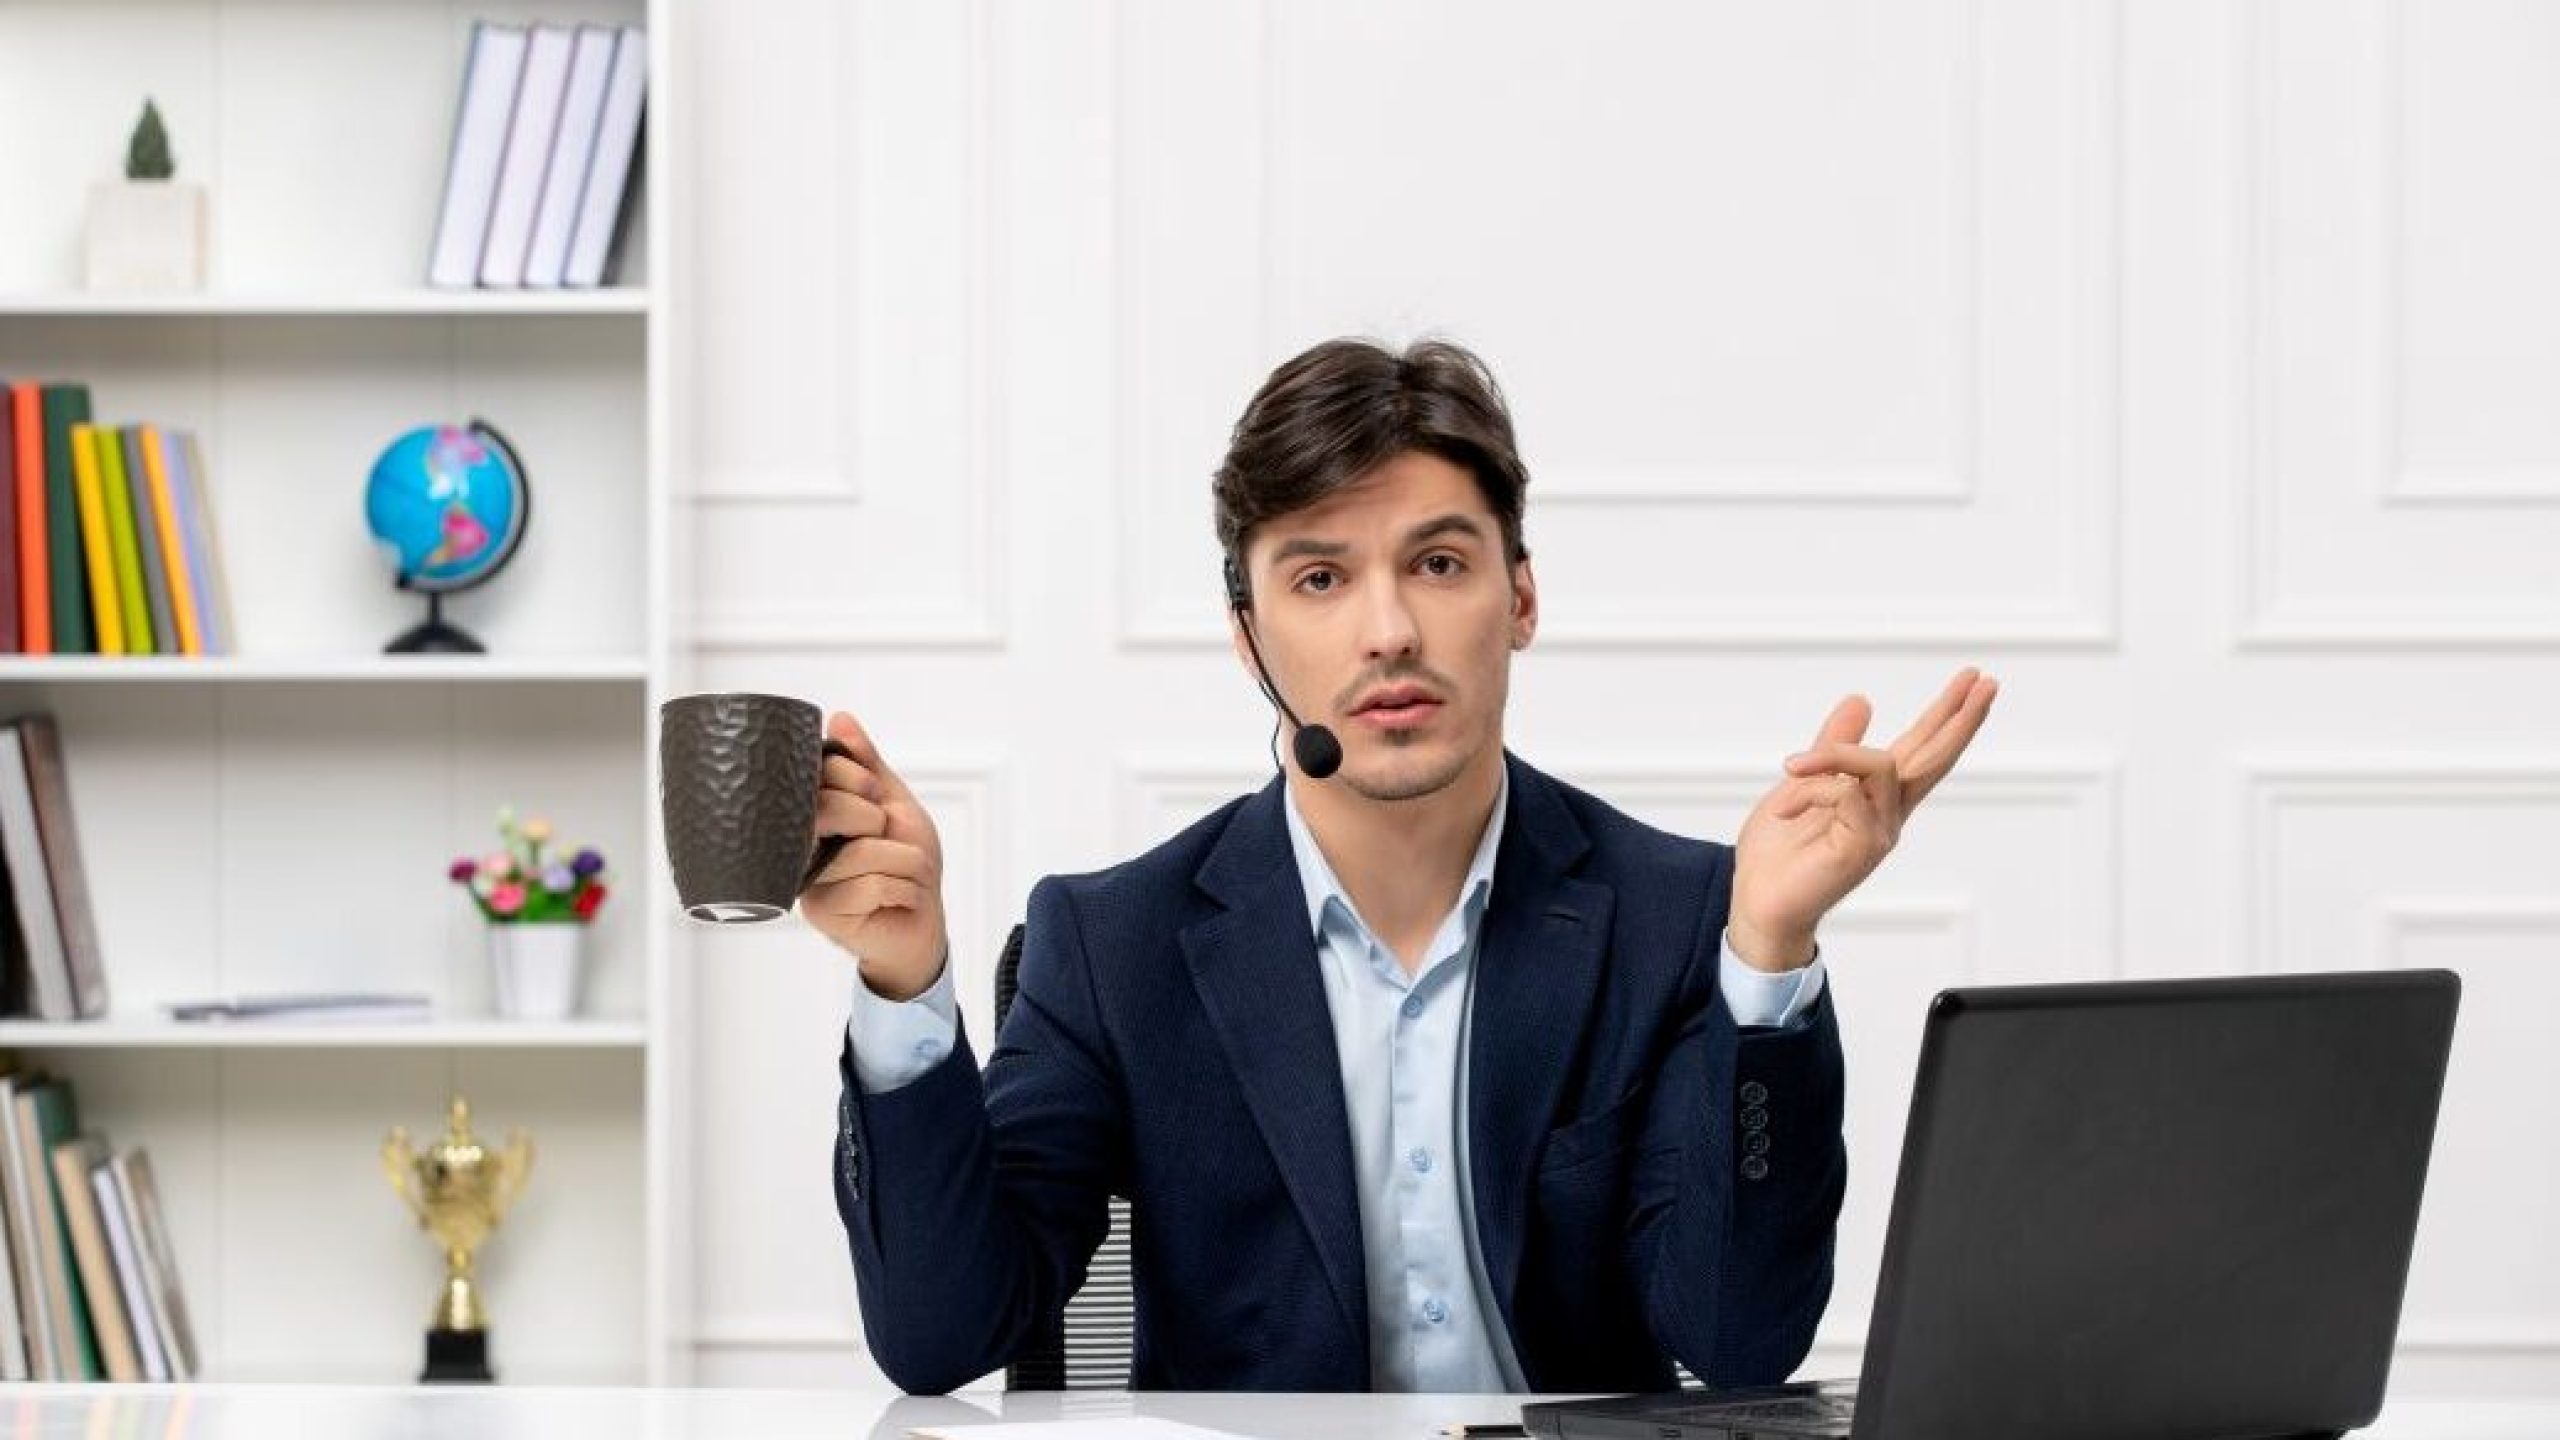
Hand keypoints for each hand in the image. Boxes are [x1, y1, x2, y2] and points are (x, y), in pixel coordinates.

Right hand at [799, 710, 947, 1001]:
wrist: (920, 922)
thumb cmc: (906, 864)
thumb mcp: (895, 804)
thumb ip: (867, 765)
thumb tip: (840, 719)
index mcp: (813, 815)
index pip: (818, 776)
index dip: (855, 777)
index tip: (873, 793)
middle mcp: (799, 845)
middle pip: (831, 809)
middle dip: (879, 820)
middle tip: (888, 838)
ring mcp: (806, 880)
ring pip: (863, 851)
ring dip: (905, 861)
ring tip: (902, 875)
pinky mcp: (821, 912)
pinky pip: (874, 886)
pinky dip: (904, 889)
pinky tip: (899, 898)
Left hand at [1728, 667, 1998, 971]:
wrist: (1759, 903)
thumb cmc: (1779, 854)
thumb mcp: (1803, 783)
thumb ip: (1832, 747)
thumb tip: (1861, 700)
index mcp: (1876, 797)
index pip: (1921, 748)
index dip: (1945, 714)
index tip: (1973, 679)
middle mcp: (1888, 814)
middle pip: (1934, 758)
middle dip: (1959, 718)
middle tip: (1985, 681)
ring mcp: (1879, 832)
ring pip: (1882, 764)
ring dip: (1834, 753)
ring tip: (1792, 766)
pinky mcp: (1862, 847)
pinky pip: (1845, 791)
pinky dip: (1812, 788)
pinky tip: (1787, 807)